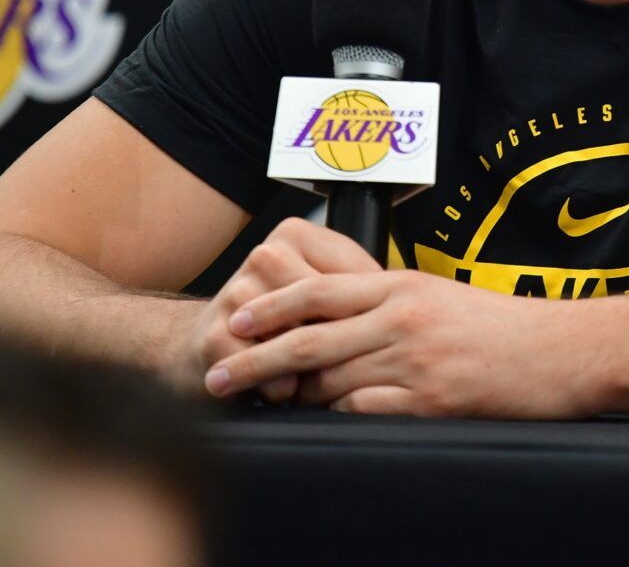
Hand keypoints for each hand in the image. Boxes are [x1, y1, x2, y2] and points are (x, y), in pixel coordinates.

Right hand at [161, 217, 380, 396]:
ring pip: (293, 335)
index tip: (383, 341)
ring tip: (320, 383)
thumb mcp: (328, 293)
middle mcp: (266, 255)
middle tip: (361, 368)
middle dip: (341, 343)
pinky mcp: (215, 334)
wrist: (214, 343)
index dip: (372, 316)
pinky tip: (286, 392)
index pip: (349, 277)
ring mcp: (237, 291)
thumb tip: (414, 311)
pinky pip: (260, 365)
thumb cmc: (286, 320)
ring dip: (309, 367)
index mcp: (298, 237)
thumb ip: (362, 292)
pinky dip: (277, 385)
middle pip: (322, 307)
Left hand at [203, 265, 604, 417]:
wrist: (560, 352)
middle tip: (217, 374)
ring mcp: (413, 362)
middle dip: (254, 358)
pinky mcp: (428, 402)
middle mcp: (400, 320)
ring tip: (265, 405)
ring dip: (293, 395)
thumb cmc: (501, 328)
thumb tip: (338, 317)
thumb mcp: (438, 297)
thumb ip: (388, 303)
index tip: (234, 320)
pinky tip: (322, 423)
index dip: (269, 306)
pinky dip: (337, 418)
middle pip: (308, 338)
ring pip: (329, 379)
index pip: (318, 290)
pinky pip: (362, 412)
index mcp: (400, 287)